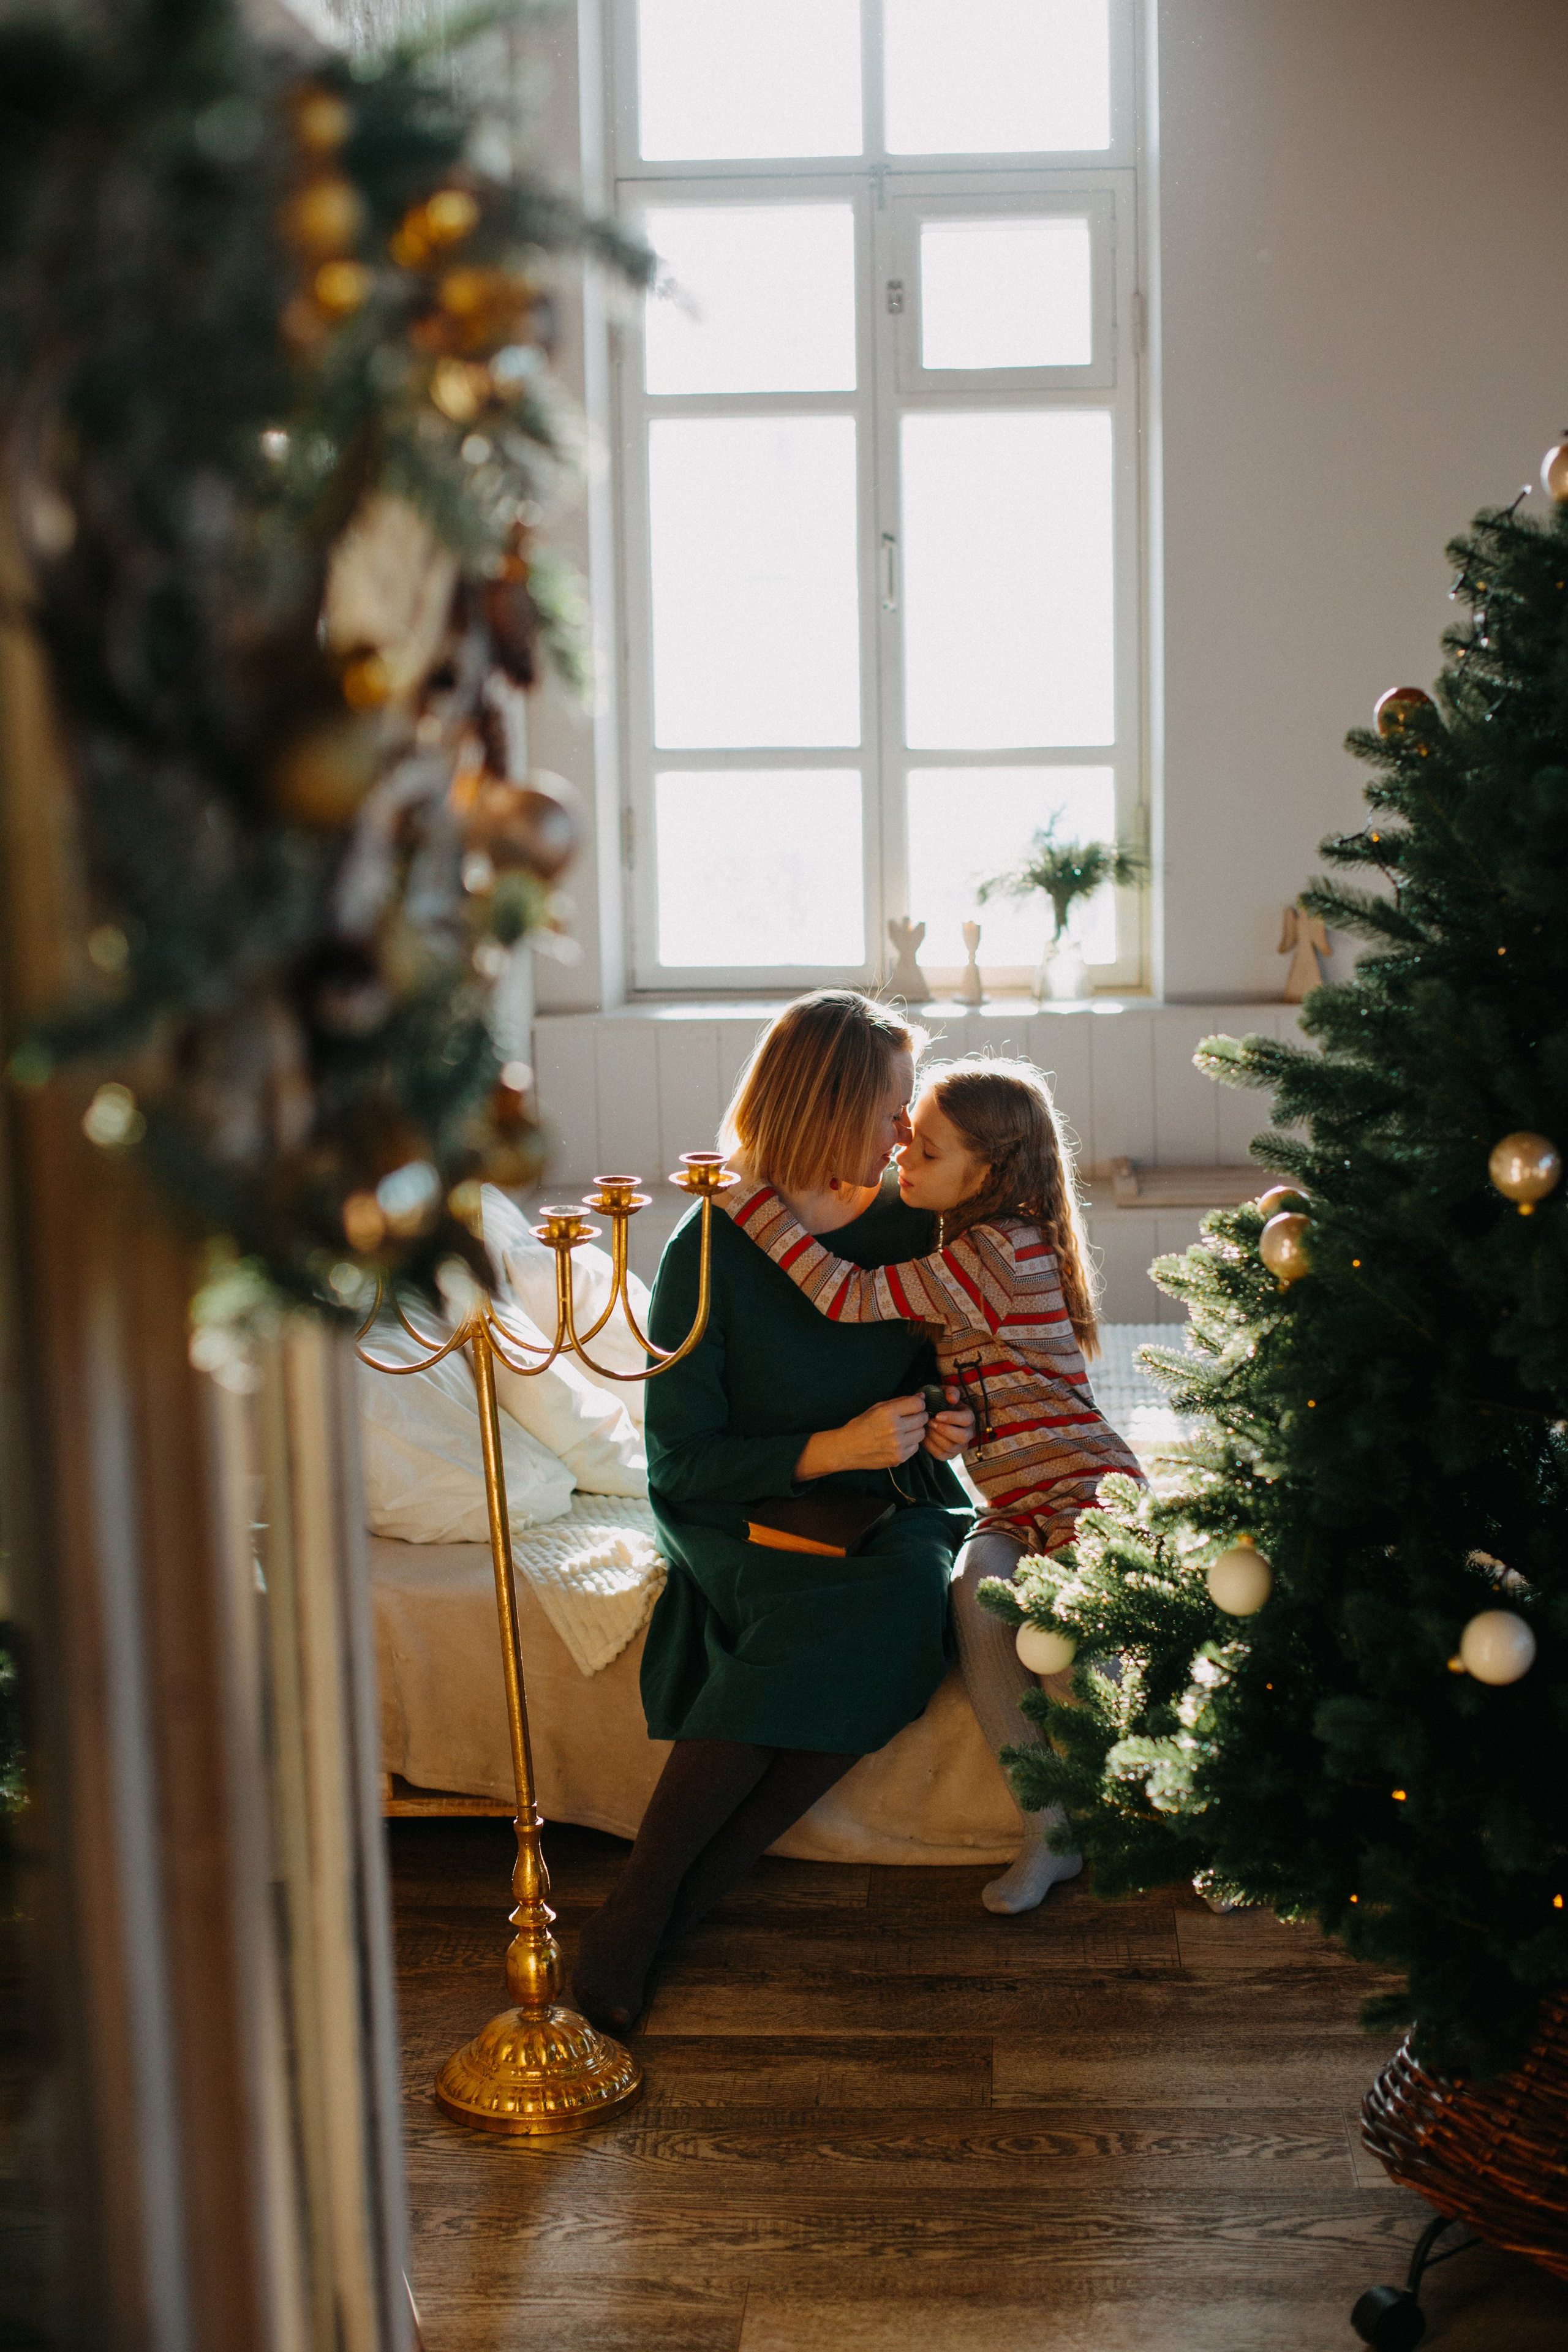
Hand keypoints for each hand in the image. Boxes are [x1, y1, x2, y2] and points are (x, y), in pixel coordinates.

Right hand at [795, 1393, 927, 1480]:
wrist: (847, 1448)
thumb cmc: (861, 1425)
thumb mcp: (877, 1408)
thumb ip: (900, 1401)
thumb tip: (921, 1396)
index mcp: (888, 1413)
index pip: (918, 1404)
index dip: (918, 1403)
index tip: (915, 1406)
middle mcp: (894, 1429)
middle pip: (922, 1419)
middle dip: (918, 1416)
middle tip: (910, 1418)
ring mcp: (898, 1445)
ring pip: (921, 1434)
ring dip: (915, 1430)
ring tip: (904, 1430)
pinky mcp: (899, 1458)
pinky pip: (915, 1447)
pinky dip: (910, 1443)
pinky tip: (899, 1441)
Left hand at [921, 1388, 974, 1459]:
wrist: (931, 1414)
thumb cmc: (939, 1402)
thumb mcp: (944, 1392)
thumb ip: (950, 1392)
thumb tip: (952, 1398)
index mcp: (969, 1417)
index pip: (967, 1419)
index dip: (952, 1418)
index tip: (937, 1415)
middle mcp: (968, 1433)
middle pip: (962, 1437)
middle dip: (944, 1430)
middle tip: (930, 1422)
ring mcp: (959, 1446)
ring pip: (950, 1447)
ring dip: (935, 1437)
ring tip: (926, 1427)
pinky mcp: (949, 1455)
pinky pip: (940, 1455)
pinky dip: (930, 1446)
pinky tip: (924, 1435)